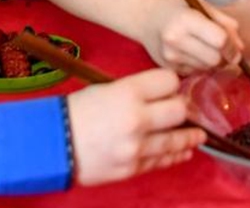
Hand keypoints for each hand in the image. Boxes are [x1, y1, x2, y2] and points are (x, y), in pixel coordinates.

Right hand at [67, 69, 203, 184]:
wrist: (52, 144)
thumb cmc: (77, 111)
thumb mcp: (105, 89)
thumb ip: (135, 91)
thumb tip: (161, 96)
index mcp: (128, 92)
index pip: (169, 81)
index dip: (172, 83)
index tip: (172, 87)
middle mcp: (137, 118)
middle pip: (179, 110)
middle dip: (182, 109)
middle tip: (183, 110)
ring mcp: (136, 146)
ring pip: (176, 140)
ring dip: (189, 137)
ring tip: (197, 136)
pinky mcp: (133, 167)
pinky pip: (162, 160)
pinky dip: (174, 154)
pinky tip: (182, 151)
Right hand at [140, 0, 242, 72]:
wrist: (146, 17)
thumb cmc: (177, 8)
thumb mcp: (200, 4)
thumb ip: (224, 22)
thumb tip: (240, 48)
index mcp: (186, 19)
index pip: (220, 40)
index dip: (232, 45)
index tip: (236, 46)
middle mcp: (175, 39)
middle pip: (215, 59)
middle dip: (224, 56)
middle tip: (224, 49)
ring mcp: (170, 56)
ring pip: (207, 68)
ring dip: (213, 61)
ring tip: (206, 47)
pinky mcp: (168, 68)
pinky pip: (195, 72)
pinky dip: (199, 64)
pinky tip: (192, 52)